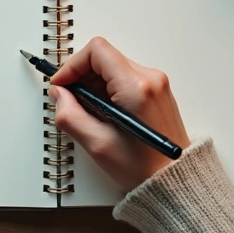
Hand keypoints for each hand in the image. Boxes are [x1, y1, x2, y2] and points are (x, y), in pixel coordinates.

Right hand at [49, 37, 190, 190]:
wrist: (174, 181)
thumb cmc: (144, 168)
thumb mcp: (98, 144)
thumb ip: (71, 115)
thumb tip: (59, 95)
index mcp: (136, 87)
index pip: (97, 51)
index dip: (73, 65)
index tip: (62, 84)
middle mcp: (150, 79)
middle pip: (104, 58)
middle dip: (82, 77)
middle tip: (73, 103)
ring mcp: (156, 84)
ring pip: (113, 68)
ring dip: (94, 86)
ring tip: (92, 115)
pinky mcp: (156, 92)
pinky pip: (124, 79)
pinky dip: (108, 91)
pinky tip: (106, 116)